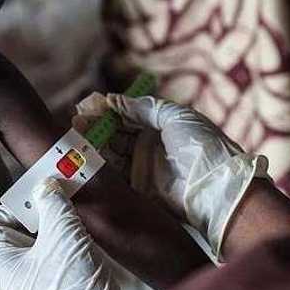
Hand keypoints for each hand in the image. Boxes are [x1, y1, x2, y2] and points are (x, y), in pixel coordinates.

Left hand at [0, 179, 129, 289]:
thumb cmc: (71, 284)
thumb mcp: (63, 233)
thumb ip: (52, 203)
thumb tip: (45, 186)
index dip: (13, 205)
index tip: (38, 199)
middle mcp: (7, 277)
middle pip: (13, 233)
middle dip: (36, 216)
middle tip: (59, 205)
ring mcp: (27, 288)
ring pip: (33, 247)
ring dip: (51, 231)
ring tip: (72, 221)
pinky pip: (46, 263)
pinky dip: (59, 249)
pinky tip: (78, 243)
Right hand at [74, 94, 267, 259]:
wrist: (215, 189)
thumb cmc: (201, 147)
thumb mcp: (176, 117)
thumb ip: (145, 107)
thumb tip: (114, 100)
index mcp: (161, 126)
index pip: (127, 115)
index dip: (107, 111)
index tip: (87, 106)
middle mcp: (150, 145)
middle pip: (115, 133)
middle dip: (96, 126)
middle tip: (75, 121)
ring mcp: (143, 167)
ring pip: (111, 152)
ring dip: (93, 144)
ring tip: (74, 134)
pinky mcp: (137, 189)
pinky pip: (113, 174)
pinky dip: (98, 165)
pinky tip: (83, 155)